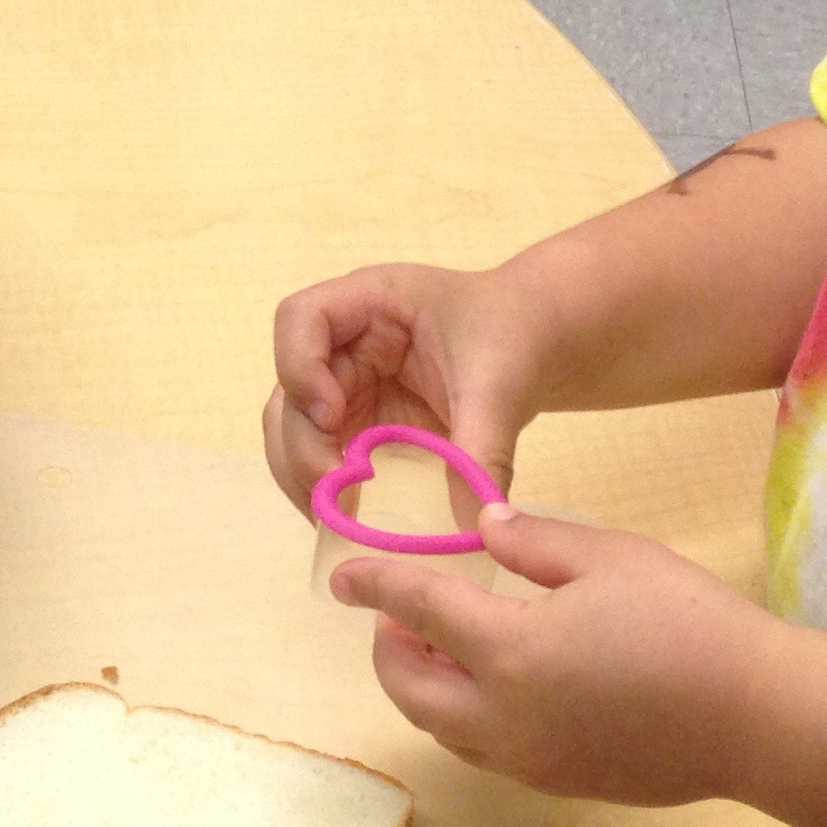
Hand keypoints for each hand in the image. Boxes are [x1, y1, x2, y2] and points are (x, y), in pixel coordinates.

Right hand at [264, 261, 545, 516]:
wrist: (536, 341)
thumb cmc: (514, 335)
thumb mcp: (501, 385)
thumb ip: (484, 449)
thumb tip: (473, 526)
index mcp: (370, 301)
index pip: (300, 319)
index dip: (300, 368)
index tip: (334, 418)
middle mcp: (344, 341)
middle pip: (289, 390)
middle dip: (303, 446)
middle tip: (337, 495)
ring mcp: (347, 384)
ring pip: (293, 430)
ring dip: (304, 475)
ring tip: (337, 518)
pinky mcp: (359, 422)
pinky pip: (323, 456)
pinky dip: (326, 488)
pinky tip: (347, 519)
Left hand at [328, 508, 765, 803]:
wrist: (757, 720)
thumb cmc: (689, 624)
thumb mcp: (609, 556)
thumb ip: (533, 542)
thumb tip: (482, 530)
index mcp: (508, 651)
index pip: (416, 609)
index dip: (374, 584)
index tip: (343, 573)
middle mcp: (502, 717)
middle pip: (410, 688)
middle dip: (389, 648)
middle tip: (401, 610)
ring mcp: (529, 760)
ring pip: (442, 729)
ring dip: (424, 687)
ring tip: (445, 645)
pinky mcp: (559, 783)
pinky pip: (484, 751)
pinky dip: (465, 715)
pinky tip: (498, 684)